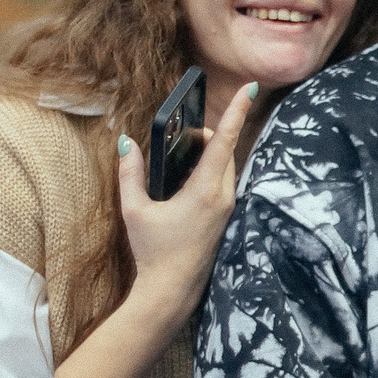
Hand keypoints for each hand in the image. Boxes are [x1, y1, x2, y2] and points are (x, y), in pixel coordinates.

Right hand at [116, 82, 254, 322]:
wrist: (172, 291)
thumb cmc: (154, 252)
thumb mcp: (134, 210)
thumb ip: (130, 173)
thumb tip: (127, 143)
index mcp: (205, 191)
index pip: (224, 140)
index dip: (237, 110)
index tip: (250, 87)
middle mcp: (223, 197)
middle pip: (225, 150)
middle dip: (207, 136)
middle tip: (182, 138)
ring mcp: (227, 208)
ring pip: (226, 166)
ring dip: (208, 155)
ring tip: (182, 160)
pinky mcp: (225, 217)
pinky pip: (223, 182)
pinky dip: (209, 172)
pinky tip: (187, 181)